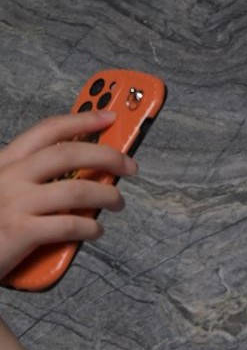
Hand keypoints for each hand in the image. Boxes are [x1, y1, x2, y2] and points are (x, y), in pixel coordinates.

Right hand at [0, 108, 137, 282]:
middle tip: (130, 165)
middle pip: (68, 155)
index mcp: (6, 162)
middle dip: (106, 156)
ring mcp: (16, 203)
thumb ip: (32, 182)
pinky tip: (96, 231)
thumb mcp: (4, 190)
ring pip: (75, 191)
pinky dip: (89, 228)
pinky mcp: (21, 232)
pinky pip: (68, 226)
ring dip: (106, 195)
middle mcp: (10, 176)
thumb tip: (77, 180)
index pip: (48, 131)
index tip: (109, 117)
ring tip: (117, 202)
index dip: (81, 120)